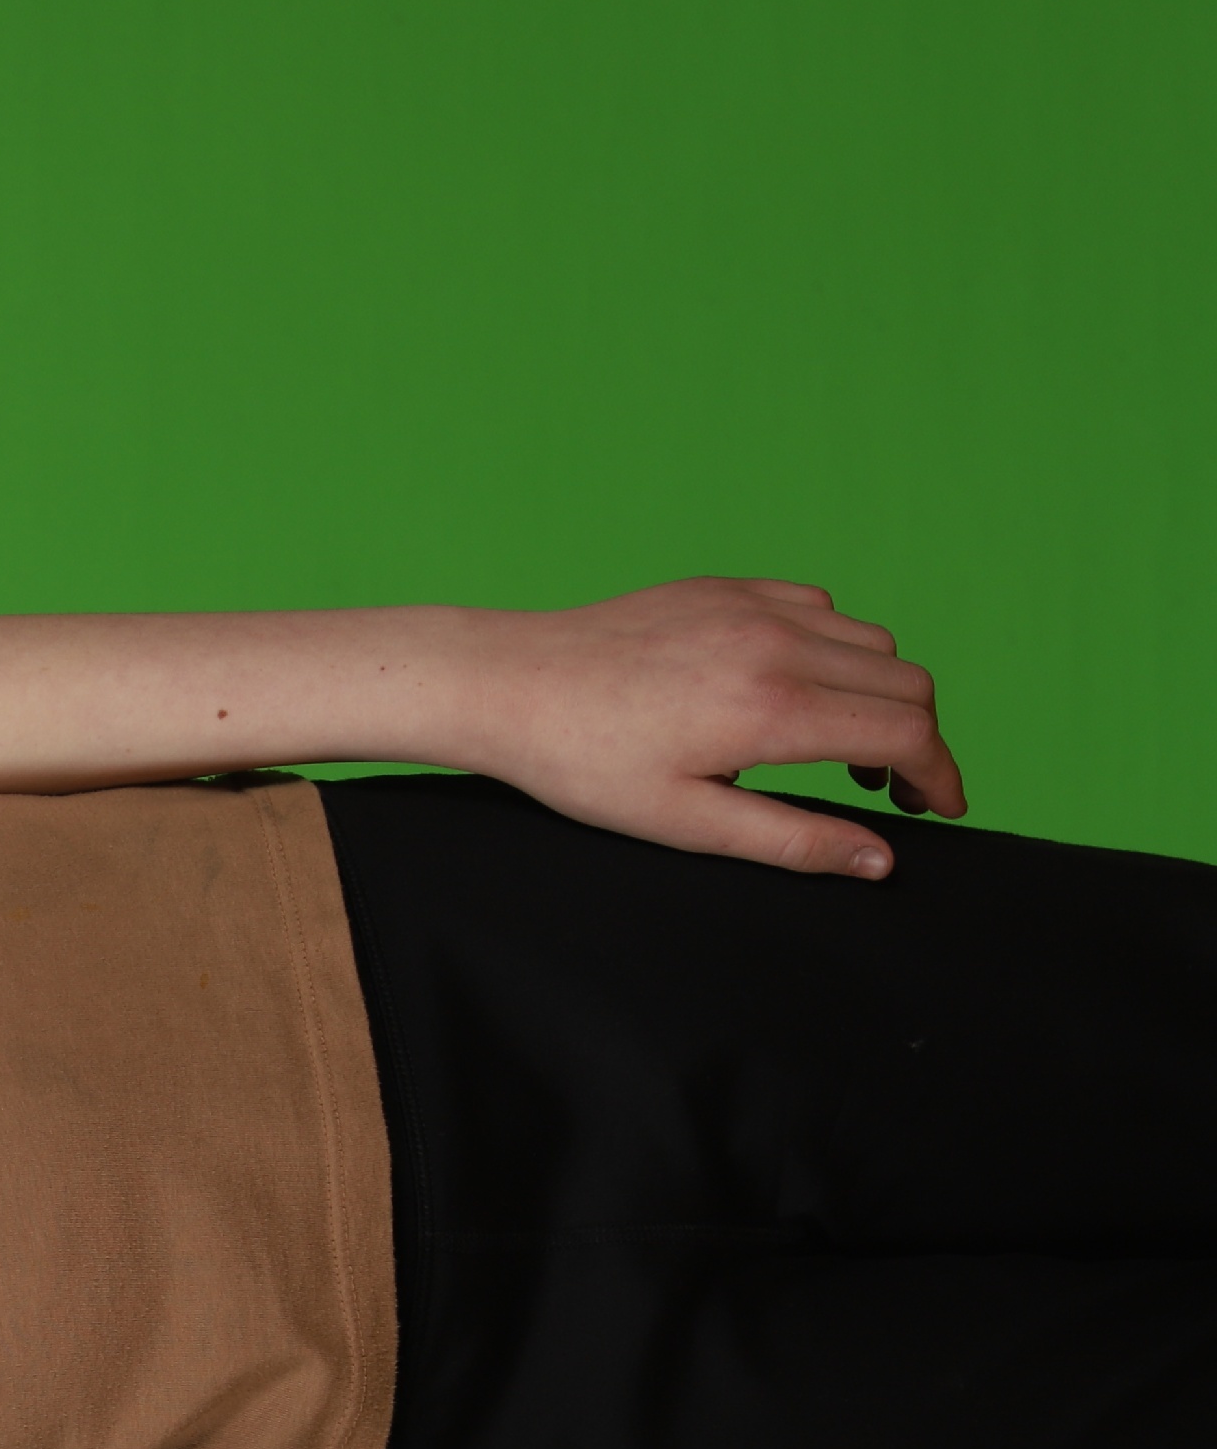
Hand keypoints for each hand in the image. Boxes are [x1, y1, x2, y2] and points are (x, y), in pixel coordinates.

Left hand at [457, 577, 967, 879]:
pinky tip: (794, 689)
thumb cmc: (583, 764)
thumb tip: (879, 861)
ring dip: (879, 692)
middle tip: (890, 790)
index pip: (907, 733)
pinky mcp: (725, 587)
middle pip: (907, 682)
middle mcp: (777, 644)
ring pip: (871, 641)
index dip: (940, 777)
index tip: (941, 809)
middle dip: (918, 739)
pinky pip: (819, 608)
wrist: (508, 685)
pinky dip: (834, 648)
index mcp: (772, 709)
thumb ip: (791, 841)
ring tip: (842, 747)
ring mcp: (752, 606)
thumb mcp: (685, 824)